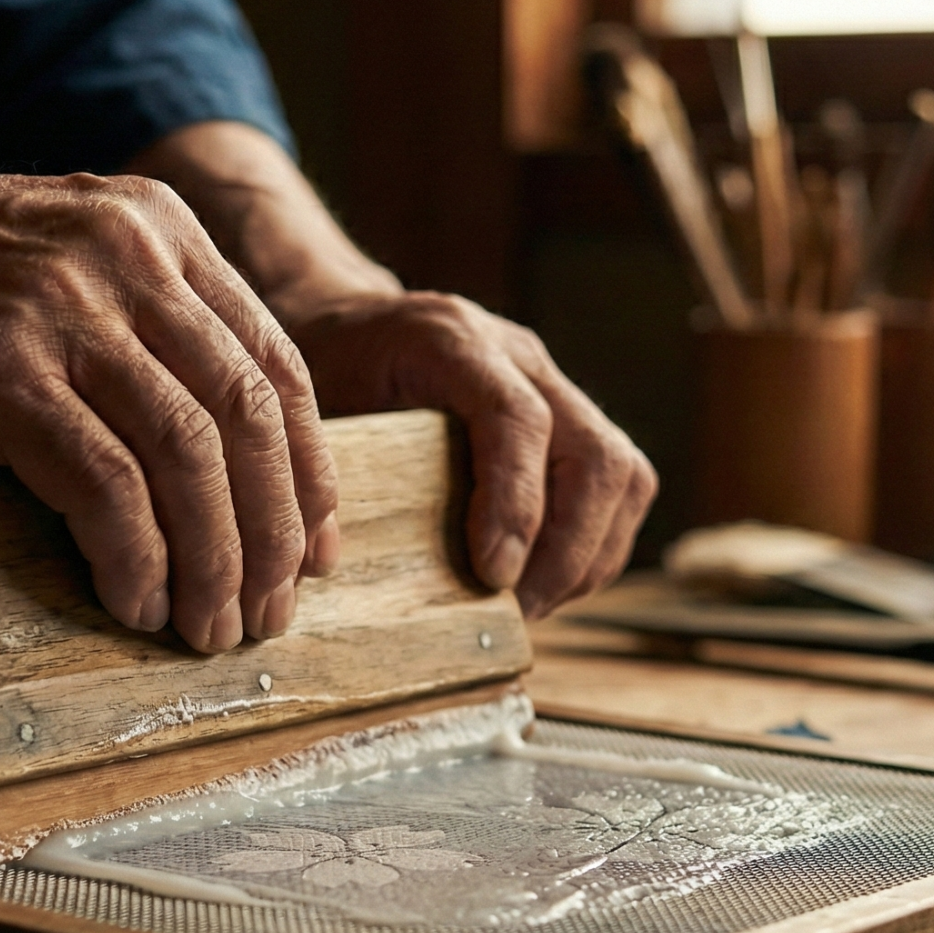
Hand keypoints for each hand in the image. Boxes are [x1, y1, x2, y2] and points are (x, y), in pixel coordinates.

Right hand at [0, 157, 337, 653]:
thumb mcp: (47, 264)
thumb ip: (124, 331)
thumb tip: (201, 475)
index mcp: (155, 229)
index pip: (274, 363)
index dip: (308, 472)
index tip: (314, 551)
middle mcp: (125, 257)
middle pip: (249, 417)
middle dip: (274, 534)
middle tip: (266, 615)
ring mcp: (60, 310)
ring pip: (189, 457)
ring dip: (213, 561)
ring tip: (205, 629)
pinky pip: (102, 484)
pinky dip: (133, 556)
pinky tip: (131, 603)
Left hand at [281, 291, 656, 619]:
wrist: (346, 325)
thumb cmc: (325, 373)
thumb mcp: (311, 406)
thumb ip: (335, 468)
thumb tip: (340, 567)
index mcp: (450, 340)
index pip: (518, 418)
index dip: (517, 504)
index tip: (494, 575)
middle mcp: (518, 354)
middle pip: (595, 452)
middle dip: (567, 549)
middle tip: (517, 607)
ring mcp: (553, 382)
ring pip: (623, 472)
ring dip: (589, 555)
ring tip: (533, 603)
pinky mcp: (571, 415)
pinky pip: (620, 484)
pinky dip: (596, 545)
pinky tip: (547, 580)